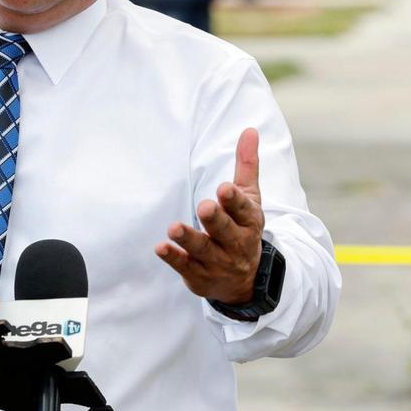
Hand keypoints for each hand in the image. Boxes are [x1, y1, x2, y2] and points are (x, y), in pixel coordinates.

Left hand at [155, 127, 264, 304]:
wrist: (245, 281)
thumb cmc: (242, 228)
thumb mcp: (250, 198)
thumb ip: (246, 165)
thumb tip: (249, 130)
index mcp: (249, 221)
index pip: (242, 209)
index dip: (233, 200)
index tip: (224, 189)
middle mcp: (236, 243)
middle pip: (225, 230)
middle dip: (215, 219)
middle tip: (204, 206)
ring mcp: (218, 262)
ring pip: (203, 250)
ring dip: (189, 238)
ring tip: (174, 227)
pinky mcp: (199, 276)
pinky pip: (186, 267)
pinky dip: (174, 258)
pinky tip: (161, 247)